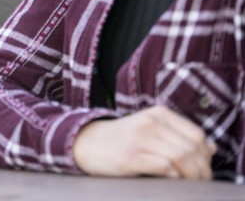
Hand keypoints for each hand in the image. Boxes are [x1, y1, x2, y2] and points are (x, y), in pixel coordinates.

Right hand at [72, 105, 215, 179]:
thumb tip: (211, 148)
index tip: (204, 166)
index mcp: (158, 113)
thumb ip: (178, 135)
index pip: (197, 135)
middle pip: (191, 148)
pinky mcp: (130, 157)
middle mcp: (150, 123)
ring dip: (191, 175)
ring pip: (181, 157)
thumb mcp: (150, 128)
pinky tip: (171, 179)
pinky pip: (164, 167)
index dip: (206, 154)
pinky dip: (174, 177)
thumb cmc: (121, 138)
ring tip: (190, 182)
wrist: (86, 142)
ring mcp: (139, 139)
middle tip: (201, 180)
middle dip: (202, 168)